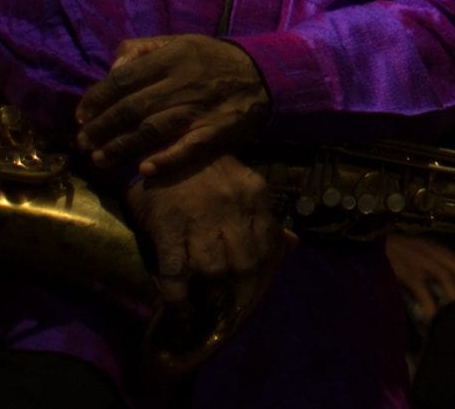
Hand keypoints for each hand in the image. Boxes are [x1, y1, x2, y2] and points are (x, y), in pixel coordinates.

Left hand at [77, 35, 271, 174]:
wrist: (264, 75)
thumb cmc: (212, 60)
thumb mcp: (179, 41)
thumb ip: (143, 49)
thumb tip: (112, 68)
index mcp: (171, 58)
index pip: (123, 79)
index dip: (96, 99)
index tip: (80, 115)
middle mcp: (182, 83)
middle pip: (132, 108)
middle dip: (102, 127)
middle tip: (82, 142)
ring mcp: (199, 109)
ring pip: (152, 130)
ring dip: (122, 147)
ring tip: (99, 159)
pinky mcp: (215, 131)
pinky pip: (187, 148)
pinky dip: (165, 159)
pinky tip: (144, 169)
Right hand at [126, 154, 289, 312]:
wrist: (163, 146)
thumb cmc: (207, 171)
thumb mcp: (244, 185)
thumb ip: (265, 217)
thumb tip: (291, 245)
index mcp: (255, 193)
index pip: (270, 244)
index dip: (263, 268)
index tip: (253, 280)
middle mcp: (232, 206)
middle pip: (245, 262)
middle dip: (238, 280)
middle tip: (228, 287)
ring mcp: (198, 218)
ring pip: (214, 270)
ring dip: (209, 284)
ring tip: (205, 288)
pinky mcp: (167, 230)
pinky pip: (175, 276)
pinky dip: (178, 299)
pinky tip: (183, 308)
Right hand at [385, 234, 454, 325]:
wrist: (364, 246)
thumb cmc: (389, 256)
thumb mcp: (413, 257)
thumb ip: (427, 272)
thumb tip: (441, 299)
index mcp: (436, 249)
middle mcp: (432, 252)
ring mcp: (419, 260)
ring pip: (447, 277)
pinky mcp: (405, 271)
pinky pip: (423, 289)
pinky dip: (430, 305)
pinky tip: (432, 320)